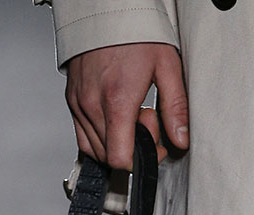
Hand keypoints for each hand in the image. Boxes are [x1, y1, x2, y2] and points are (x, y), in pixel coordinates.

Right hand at [64, 42, 188, 168]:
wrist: (106, 8)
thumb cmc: (135, 31)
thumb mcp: (166, 66)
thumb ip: (175, 107)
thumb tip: (181, 139)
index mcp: (117, 100)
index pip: (120, 158)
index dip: (140, 160)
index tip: (154, 146)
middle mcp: (92, 105)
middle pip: (109, 155)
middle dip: (131, 146)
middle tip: (146, 117)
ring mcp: (78, 104)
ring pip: (94, 149)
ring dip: (116, 141)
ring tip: (130, 113)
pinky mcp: (71, 101)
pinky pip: (83, 136)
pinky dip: (100, 136)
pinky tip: (115, 116)